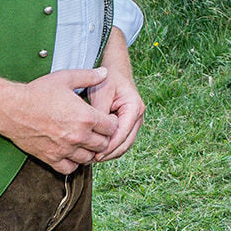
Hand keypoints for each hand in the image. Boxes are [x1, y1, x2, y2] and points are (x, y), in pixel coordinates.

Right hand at [3, 67, 117, 173]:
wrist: (12, 109)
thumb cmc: (38, 92)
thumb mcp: (65, 78)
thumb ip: (89, 76)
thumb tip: (105, 72)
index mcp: (85, 117)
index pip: (112, 128)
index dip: (111, 123)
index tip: (106, 119)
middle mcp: (78, 136)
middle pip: (103, 144)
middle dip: (103, 137)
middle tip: (96, 130)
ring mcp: (65, 150)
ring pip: (89, 158)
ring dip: (89, 150)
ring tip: (84, 141)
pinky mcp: (51, 158)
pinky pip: (70, 168)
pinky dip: (73, 162)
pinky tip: (70, 152)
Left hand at [88, 35, 143, 161]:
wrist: (114, 71)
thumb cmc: (107, 80)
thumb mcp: (101, 92)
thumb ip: (100, 112)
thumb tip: (97, 133)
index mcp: (134, 107)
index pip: (122, 133)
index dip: (109, 146)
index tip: (95, 154)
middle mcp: (138, 117)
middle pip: (126, 142)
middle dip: (110, 152)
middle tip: (92, 159)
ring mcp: (134, 122)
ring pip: (124, 144)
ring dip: (110, 152)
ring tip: (93, 158)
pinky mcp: (128, 124)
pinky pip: (121, 140)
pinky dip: (111, 147)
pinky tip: (96, 151)